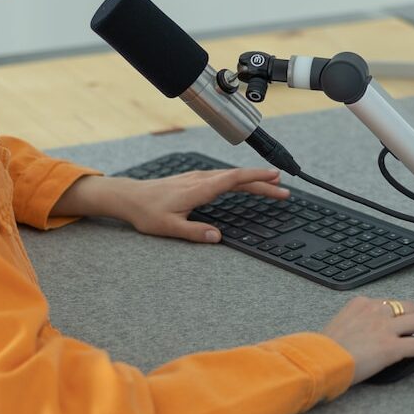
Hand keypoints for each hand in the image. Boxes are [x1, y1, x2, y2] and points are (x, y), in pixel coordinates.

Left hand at [55, 169, 286, 242]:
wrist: (130, 197)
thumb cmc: (147, 212)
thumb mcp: (169, 227)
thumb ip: (194, 232)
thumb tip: (217, 237)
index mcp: (199, 189)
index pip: (234, 179)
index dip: (256, 177)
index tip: (275, 178)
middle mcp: (201, 179)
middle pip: (239, 177)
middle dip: (263, 182)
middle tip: (284, 189)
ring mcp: (198, 177)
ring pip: (232, 176)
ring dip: (253, 179)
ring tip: (271, 184)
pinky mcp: (194, 179)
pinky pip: (223, 176)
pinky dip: (239, 179)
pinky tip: (244, 183)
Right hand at [320, 296, 413, 384]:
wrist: (318, 361)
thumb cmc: (322, 350)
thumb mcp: (338, 326)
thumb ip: (355, 323)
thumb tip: (369, 336)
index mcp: (361, 303)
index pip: (389, 303)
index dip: (402, 313)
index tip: (407, 321)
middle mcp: (375, 310)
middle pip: (410, 306)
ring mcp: (385, 328)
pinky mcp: (392, 347)